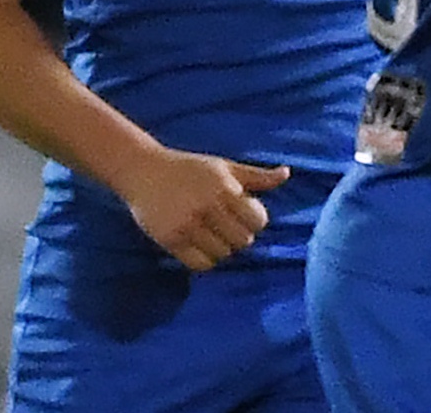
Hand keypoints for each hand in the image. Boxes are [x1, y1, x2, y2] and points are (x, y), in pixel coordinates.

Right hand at [117, 147, 288, 270]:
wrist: (143, 171)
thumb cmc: (189, 168)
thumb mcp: (225, 166)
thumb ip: (256, 176)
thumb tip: (286, 174)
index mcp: (224, 188)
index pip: (257, 220)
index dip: (256, 222)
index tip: (245, 217)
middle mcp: (207, 207)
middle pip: (242, 240)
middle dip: (240, 236)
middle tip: (229, 229)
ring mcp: (188, 225)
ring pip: (222, 254)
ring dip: (222, 249)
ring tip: (213, 236)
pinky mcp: (170, 240)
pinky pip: (199, 263)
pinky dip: (205, 260)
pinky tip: (201, 247)